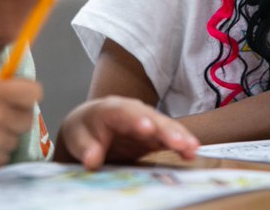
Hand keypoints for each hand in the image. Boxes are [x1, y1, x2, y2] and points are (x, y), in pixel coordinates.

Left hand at [59, 96, 198, 168]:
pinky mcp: (155, 134)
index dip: (136, 119)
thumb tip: (92, 159)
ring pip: (165, 126)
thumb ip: (85, 148)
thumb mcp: (76, 138)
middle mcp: (134, 111)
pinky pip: (170, 137)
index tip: (147, 128)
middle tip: (177, 141)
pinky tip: (192, 152)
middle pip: (151, 118)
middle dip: (165, 129)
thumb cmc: (84, 130)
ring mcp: (147, 121)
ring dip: (179, 136)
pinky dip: (181, 143)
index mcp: (111, 108)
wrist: (91, 127)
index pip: (125, 112)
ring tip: (191, 148)